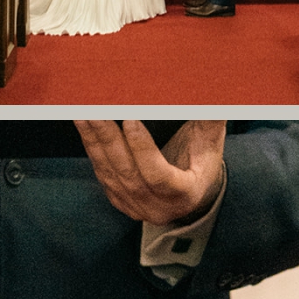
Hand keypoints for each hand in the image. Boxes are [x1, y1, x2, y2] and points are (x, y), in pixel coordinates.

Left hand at [76, 120, 224, 223]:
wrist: (193, 189)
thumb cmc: (204, 157)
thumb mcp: (211, 140)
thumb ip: (211, 117)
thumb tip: (215, 90)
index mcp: (186, 194)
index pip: (159, 175)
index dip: (143, 149)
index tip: (130, 119)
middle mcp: (160, 208)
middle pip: (128, 173)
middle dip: (109, 139)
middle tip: (95, 109)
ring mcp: (138, 208)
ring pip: (110, 174)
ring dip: (94, 142)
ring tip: (82, 113)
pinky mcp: (121, 202)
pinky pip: (103, 175)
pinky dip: (92, 149)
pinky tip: (85, 127)